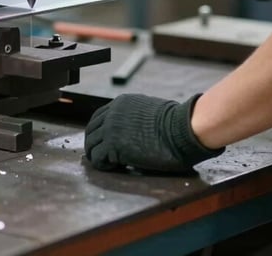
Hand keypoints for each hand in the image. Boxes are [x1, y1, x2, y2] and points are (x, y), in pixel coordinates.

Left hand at [84, 94, 223, 172]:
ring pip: (91, 145)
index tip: (106, 144)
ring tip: (113, 164)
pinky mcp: (113, 145)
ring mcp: (111, 128)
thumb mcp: (149, 110)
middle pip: (90, 131)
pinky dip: (104, 165)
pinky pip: (98, 158)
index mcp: (121, 103)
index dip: (100, 133)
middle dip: (95, 145)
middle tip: (105, 158)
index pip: (98, 118)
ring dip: (99, 156)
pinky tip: (117, 167)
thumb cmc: (174, 122)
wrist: (181, 128)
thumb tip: (132, 127)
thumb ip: (134, 115)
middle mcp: (112, 113)